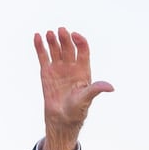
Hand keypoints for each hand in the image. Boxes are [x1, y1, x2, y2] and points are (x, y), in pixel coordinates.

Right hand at [33, 27, 113, 149]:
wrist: (61, 118)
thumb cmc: (77, 109)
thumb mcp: (87, 98)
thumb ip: (96, 89)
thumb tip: (111, 87)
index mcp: (83, 70)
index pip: (83, 51)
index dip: (80, 42)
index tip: (75, 36)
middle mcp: (71, 66)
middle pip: (69, 47)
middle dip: (65, 39)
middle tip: (61, 31)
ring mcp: (58, 68)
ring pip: (56, 49)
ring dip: (53, 40)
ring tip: (50, 33)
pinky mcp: (46, 71)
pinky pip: (43, 56)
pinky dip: (40, 46)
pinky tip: (37, 36)